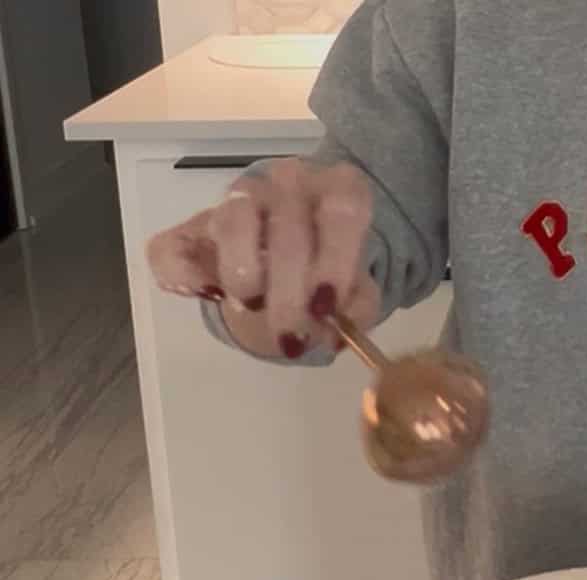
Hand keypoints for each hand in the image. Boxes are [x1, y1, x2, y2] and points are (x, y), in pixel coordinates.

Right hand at [145, 158, 380, 357]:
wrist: (287, 269)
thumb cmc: (330, 275)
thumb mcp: (357, 293)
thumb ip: (358, 306)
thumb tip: (339, 325)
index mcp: (337, 190)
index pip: (342, 210)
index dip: (336, 261)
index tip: (327, 307)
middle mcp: (289, 182)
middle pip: (288, 228)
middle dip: (290, 293)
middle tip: (293, 337)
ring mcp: (238, 197)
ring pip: (233, 220)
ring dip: (243, 273)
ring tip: (252, 307)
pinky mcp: (192, 225)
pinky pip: (175, 245)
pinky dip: (184, 274)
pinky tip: (206, 294)